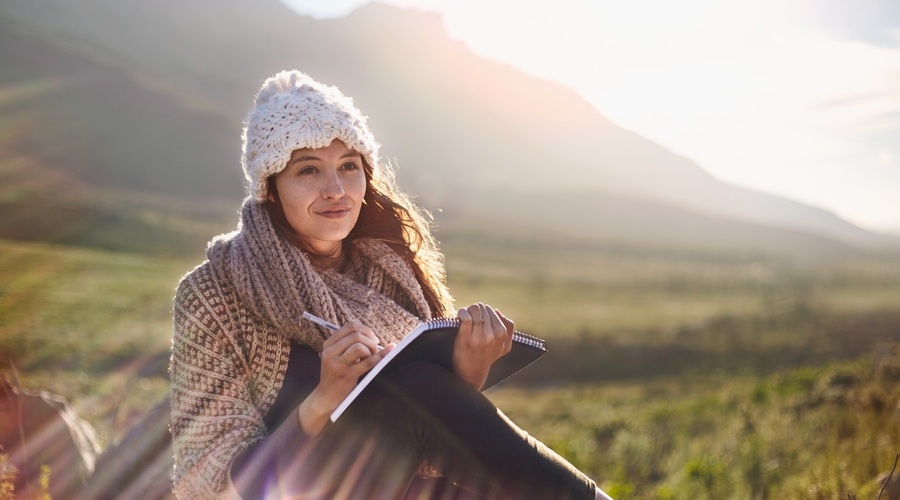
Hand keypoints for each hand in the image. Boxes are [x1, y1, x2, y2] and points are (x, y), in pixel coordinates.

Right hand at [298, 322, 393, 436]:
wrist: (326, 397)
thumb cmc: (336, 374)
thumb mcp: (336, 356)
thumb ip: (349, 344)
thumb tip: (373, 336)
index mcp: (328, 344)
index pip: (349, 327)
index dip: (365, 330)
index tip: (372, 338)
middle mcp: (330, 352)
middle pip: (356, 335)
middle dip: (370, 340)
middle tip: (374, 349)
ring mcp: (337, 364)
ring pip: (359, 345)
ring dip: (371, 350)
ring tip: (371, 357)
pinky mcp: (346, 375)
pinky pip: (366, 362)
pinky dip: (378, 358)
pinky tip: (384, 357)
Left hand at [452, 303, 513, 389]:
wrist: (472, 374)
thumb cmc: (486, 357)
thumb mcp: (504, 346)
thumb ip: (509, 328)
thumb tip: (498, 311)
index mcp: (501, 334)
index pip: (491, 311)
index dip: (482, 310)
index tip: (477, 316)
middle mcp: (492, 336)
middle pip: (482, 309)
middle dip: (475, 310)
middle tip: (469, 316)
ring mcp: (479, 338)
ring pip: (474, 311)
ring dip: (467, 310)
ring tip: (464, 316)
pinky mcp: (466, 339)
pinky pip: (466, 318)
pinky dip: (462, 313)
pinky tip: (460, 315)